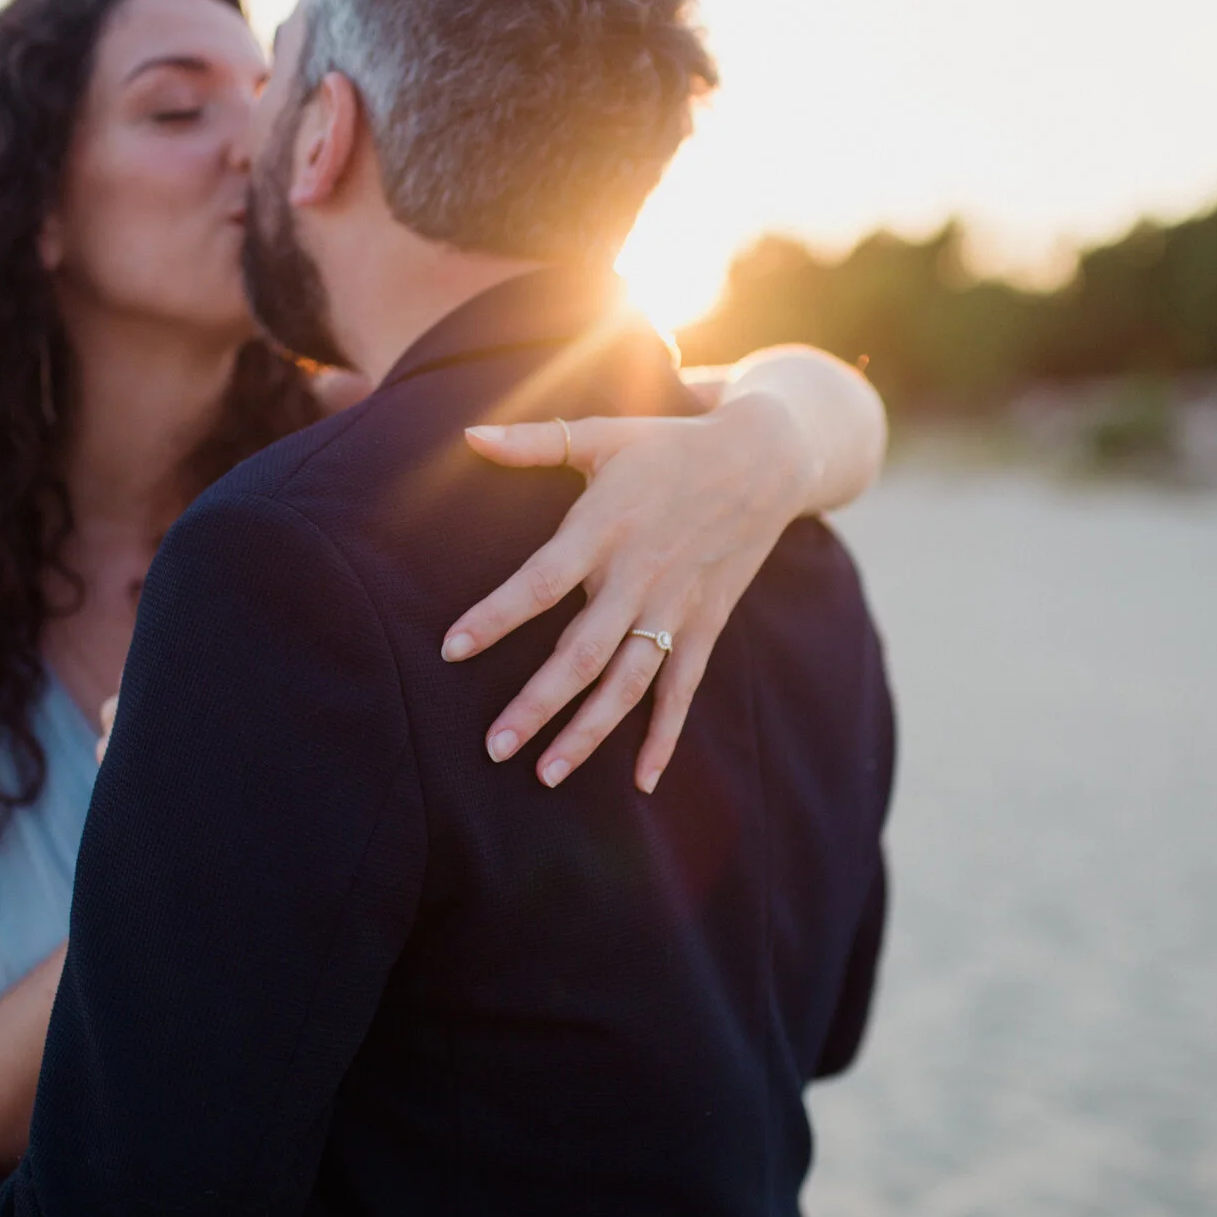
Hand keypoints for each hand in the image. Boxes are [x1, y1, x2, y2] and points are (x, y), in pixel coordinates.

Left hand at [442, 394, 812, 792]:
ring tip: (545, 774)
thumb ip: (532, 442)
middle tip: (494, 747)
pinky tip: (641, 780)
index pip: (540, 582)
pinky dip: (665, 736)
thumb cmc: (670, 445)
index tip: (450, 649)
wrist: (766, 459)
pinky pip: (683, 690)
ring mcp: (675, 606)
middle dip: (538, 704)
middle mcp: (639, 576)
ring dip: (589, 732)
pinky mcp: (705, 624)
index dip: (496, 617)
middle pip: (583, 653)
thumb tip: (466, 435)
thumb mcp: (603, 435)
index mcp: (605, 527)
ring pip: (629, 683)